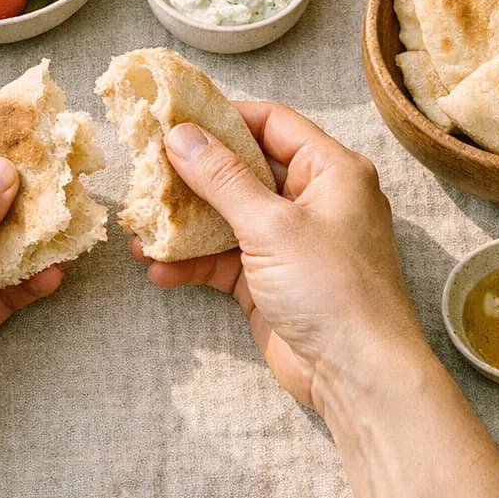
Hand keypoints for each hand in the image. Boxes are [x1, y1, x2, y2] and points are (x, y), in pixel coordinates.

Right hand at [133, 102, 424, 412]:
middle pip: (241, 169)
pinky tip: (157, 268)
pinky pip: (223, 258)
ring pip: (226, 216)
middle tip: (146, 170)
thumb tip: (180, 135)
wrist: (358, 380)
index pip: (271, 123)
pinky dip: (192, 262)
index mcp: (330, 170)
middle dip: (192, 174)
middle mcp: (311, 199)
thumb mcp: (271, 224)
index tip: (175, 118)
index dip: (223, 117)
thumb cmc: (332, 289)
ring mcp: (288, 241)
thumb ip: (221, 177)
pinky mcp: (268, 279)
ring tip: (140, 227)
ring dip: (183, 223)